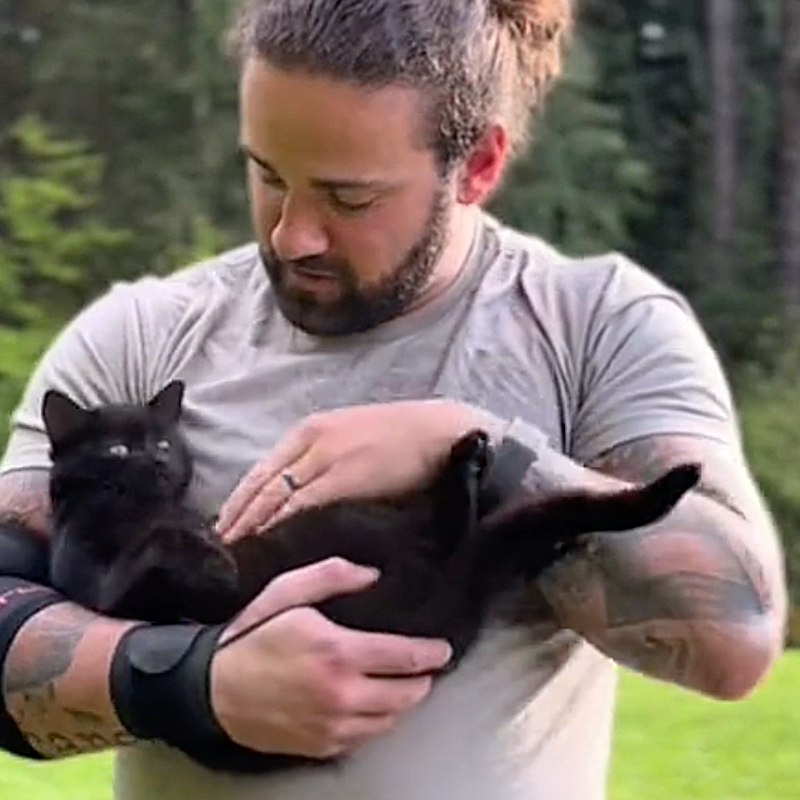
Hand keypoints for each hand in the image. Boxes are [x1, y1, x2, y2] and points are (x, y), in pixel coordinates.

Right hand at [209, 557, 451, 758]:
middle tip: (425, 667)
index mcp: (339, 652)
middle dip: (423, 680)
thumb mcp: (287, 591)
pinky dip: (378, 721)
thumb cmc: (252, 637)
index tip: (442, 649)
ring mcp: (333, 725)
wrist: (213, 690)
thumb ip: (333, 575)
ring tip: (405, 685)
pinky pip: (366, 737)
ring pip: (390, 720)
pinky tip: (374, 706)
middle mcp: (342, 694)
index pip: (405, 657)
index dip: (431, 654)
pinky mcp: (322, 746)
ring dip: (403, 703)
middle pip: (407, 695)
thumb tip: (373, 575)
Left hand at [217, 400, 493, 540]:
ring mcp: (325, 458)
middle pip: (260, 483)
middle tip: (218, 545)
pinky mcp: (344, 478)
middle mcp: (309, 441)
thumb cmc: (401, 437)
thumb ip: (323, 460)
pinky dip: (282, 524)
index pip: (261, 469)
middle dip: (236, 516)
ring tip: (237, 551)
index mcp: (309, 430)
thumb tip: (301, 494)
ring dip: (252, 525)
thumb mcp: (350, 437)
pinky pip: (302, 505)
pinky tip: (269, 542)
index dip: (239, 499)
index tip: (223, 524)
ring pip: (275, 496)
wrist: (438, 432)